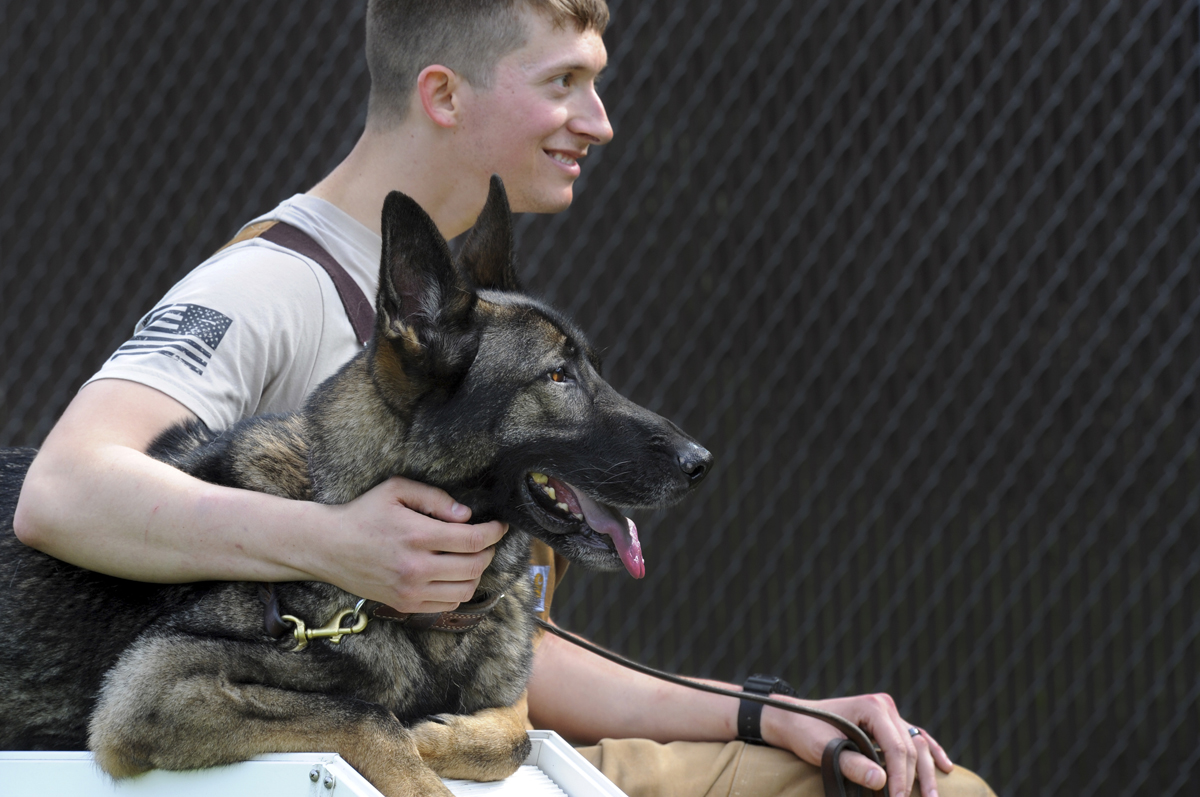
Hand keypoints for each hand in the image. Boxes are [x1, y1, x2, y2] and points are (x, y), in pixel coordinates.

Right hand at [315, 476, 507, 611]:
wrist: (328, 547)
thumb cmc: (364, 513)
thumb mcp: (396, 490)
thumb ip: (435, 498)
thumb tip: (466, 516)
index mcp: (417, 535)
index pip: (473, 540)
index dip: (494, 532)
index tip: (499, 526)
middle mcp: (416, 567)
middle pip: (474, 566)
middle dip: (488, 552)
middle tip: (486, 541)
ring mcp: (410, 590)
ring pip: (465, 590)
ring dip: (476, 573)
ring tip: (471, 558)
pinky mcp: (404, 604)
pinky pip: (447, 604)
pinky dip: (458, 590)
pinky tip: (453, 575)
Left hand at [760, 692, 952, 796]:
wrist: (792, 718)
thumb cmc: (805, 731)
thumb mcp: (822, 748)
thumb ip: (852, 764)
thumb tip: (882, 781)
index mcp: (871, 707)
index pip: (896, 747)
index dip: (900, 778)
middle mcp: (884, 707)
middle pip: (909, 747)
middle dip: (913, 779)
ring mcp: (889, 714)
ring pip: (917, 743)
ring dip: (927, 770)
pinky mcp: (888, 723)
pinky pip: (914, 737)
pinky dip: (930, 751)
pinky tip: (945, 766)